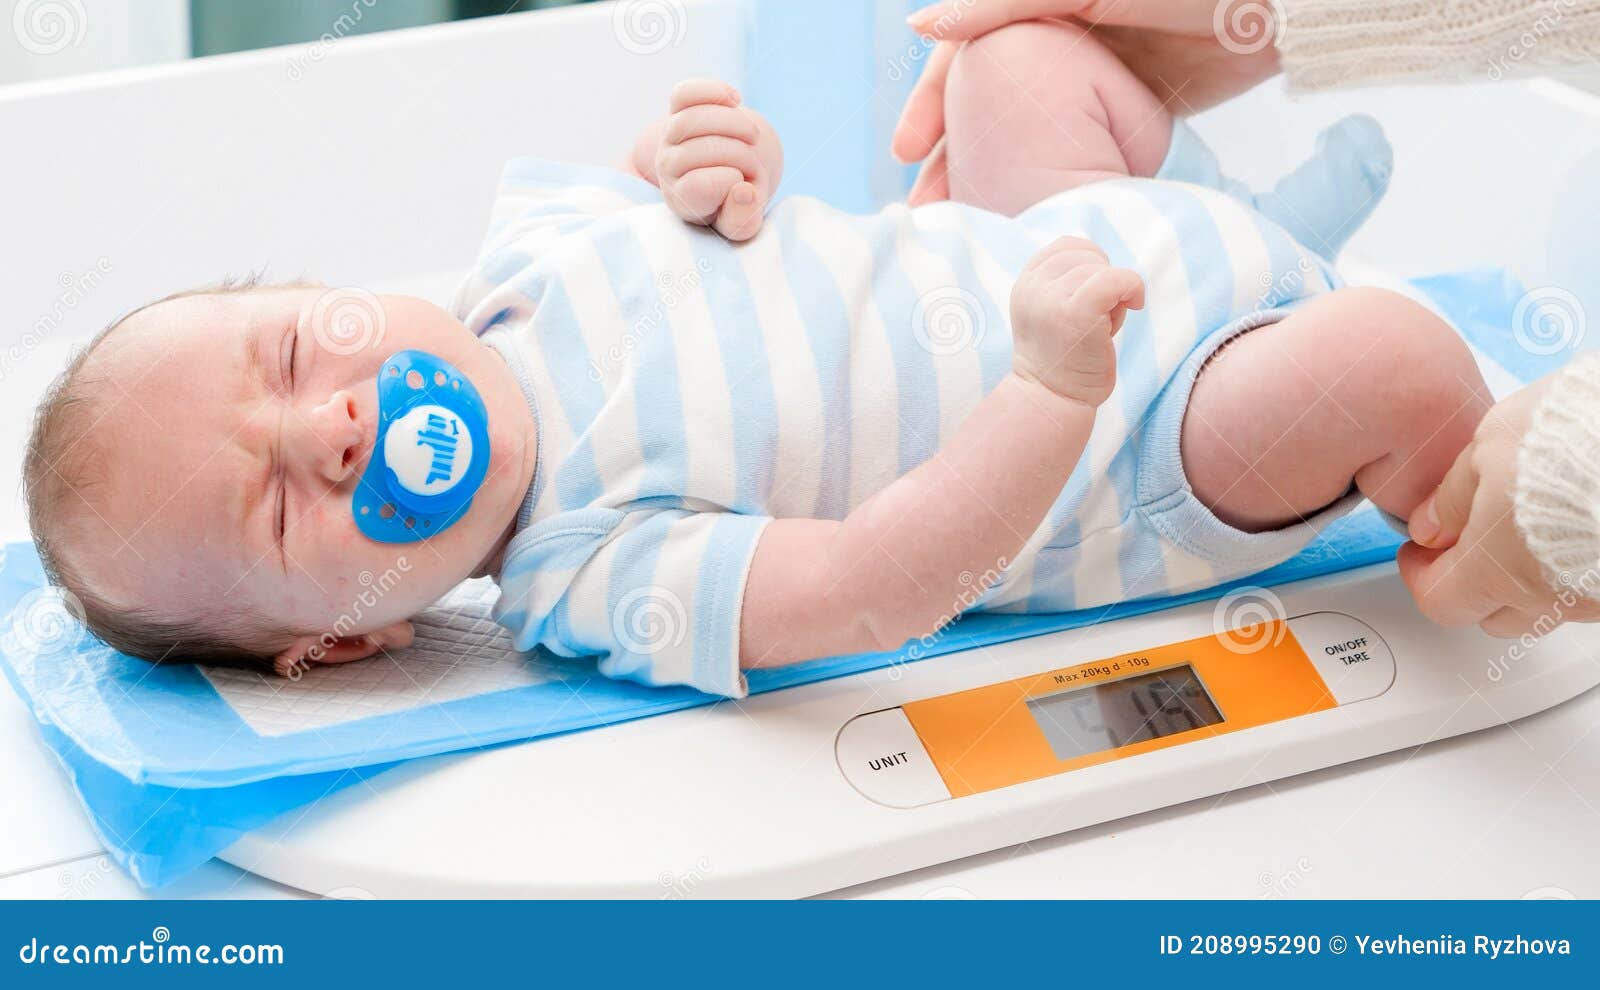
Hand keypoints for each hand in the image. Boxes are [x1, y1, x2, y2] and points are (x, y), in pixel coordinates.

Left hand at [655, 78, 782, 241]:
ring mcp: (670, 137)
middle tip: (755, 164)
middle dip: (739, 155)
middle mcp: (667, 168)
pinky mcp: (677, 109)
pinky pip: (685, 92)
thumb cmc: (736, 202)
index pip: (698, 186)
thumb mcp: (742, 220)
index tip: (744, 188)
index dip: (729, 182)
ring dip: (734, 124)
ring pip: (693, 120)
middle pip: (697, 151)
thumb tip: (744, 191)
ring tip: (752, 137)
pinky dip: (712, 92)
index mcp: (682, 200)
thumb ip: (743, 220)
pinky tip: (734, 100)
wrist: (730, 170)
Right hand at [892, 0, 1280, 204]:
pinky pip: (1071, 145)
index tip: (906, 152)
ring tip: (964, 221)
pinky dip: (1042, 178)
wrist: (1276, 11)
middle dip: (952, 154)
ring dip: (990, 174)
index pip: (963, 54)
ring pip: (1022, 130)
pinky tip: (1021, 210)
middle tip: (924, 207)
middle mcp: (1056, 35)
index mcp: (1036, 3)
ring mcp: (1091, 72)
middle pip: (985, 101)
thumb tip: (917, 28)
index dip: (930, 101)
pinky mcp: (1128, 104)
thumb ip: (999, 3)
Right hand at [1009, 236, 1143, 406]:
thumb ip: (1066, 283)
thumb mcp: (1051, 311)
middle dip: (1103, 281)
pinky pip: (1117, 279)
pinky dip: (1133, 288)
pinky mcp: (1075, 313)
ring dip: (1116, 296)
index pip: (1067, 245)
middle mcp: (1033, 287)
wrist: (1051, 400)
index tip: (1095, 297)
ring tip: (1102, 327)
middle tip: (1097, 319)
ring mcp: (1051, 299)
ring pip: (1104, 270)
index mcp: (1026, 283)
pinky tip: (1134, 306)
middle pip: (1087, 255)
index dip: (1092, 264)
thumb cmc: (1062, 360)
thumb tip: (1104, 264)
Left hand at [1398, 377, 1599, 636]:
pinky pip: (1588, 593)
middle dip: (1470, 582)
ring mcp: (1597, 598)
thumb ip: (1453, 497)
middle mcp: (1550, 597)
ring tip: (1525, 528)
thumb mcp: (1491, 445)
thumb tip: (1431, 525)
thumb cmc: (1581, 434)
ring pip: (1546, 607)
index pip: (1439, 602)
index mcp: (1496, 570)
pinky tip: (1572, 530)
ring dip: (1525, 578)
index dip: (1421, 574)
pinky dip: (1571, 571)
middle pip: (1493, 614)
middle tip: (1468, 539)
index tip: (1421, 549)